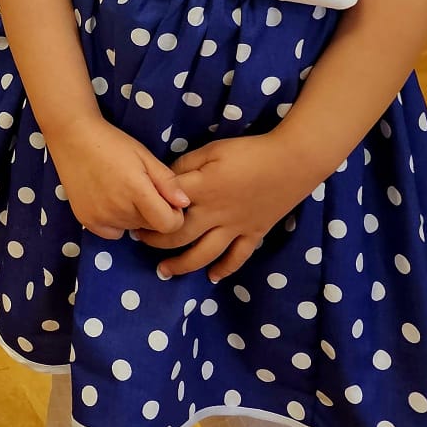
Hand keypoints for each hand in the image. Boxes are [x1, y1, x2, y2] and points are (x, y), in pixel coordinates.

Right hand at [52, 117, 189, 241]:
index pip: (169, 225)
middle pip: (150, 226)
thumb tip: (185, 204)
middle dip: (152, 212)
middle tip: (139, 188)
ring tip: (121, 189)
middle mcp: (119, 209)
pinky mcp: (86, 220)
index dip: (174, 215)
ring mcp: (100, 217)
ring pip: (131, 228)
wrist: (73, 136)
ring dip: (133, 216)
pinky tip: (108, 200)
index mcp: (137, 191)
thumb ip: (167, 181)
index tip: (166, 200)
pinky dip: (115, 222)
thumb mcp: (145, 155)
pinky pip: (113, 232)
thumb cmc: (113, 143)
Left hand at [135, 133, 323, 281]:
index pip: (167, 206)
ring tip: (164, 271)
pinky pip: (237, 257)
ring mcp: (236, 227)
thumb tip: (168, 181)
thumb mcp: (212, 149)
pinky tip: (212, 277)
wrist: (292, 161)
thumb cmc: (249, 151)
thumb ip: (187, 165)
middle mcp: (216, 214)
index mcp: (202, 190)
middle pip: (180, 236)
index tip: (134, 213)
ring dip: (182, 265)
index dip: (148, 210)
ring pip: (205, 254)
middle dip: (156, 241)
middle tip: (140, 241)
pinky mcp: (254, 233)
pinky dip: (224, 269)